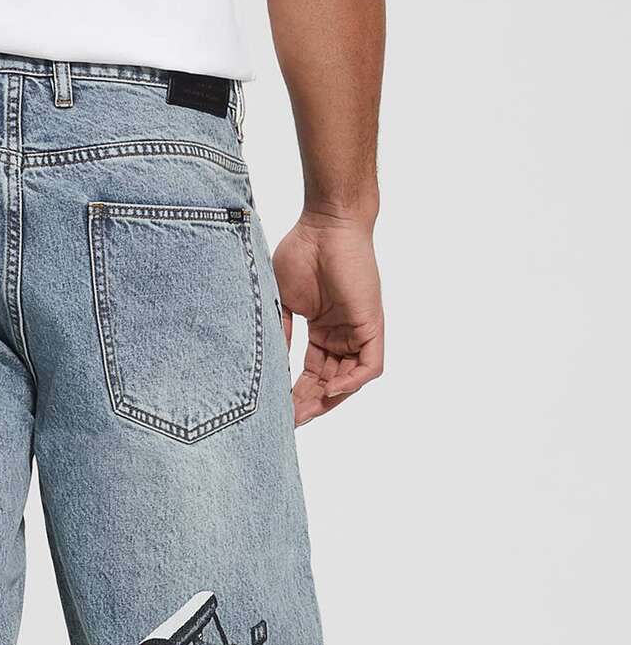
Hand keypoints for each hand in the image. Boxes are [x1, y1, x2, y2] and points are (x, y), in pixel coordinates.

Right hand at [272, 213, 383, 425]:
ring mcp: (358, 332)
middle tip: (288, 421)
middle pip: (329, 383)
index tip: (277, 411)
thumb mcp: (282, 300)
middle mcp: (342, 335)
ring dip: (328, 400)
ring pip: (349, 381)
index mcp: (322, 330)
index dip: (296, 395)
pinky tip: (328, 391)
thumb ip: (281, 332)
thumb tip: (272, 364)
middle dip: (309, 404)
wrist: (326, 223)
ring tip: (303, 413)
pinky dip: (350, 384)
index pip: (312, 374)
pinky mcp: (372, 326)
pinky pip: (369, 367)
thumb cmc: (302, 250)